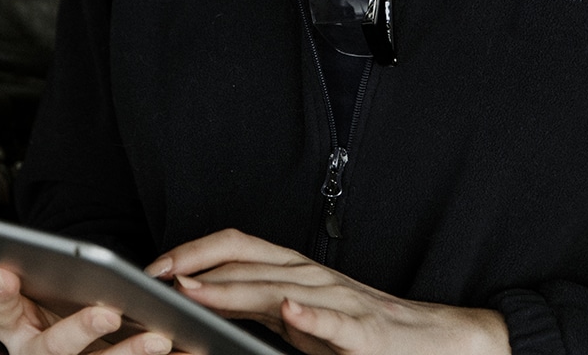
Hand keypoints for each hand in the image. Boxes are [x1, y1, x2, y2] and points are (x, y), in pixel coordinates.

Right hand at [0, 266, 173, 354]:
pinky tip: (179, 350)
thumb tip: (12, 269)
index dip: (0, 294)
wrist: (69, 341)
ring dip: (129, 354)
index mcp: (12, 325)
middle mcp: (34, 353)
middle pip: (53, 348)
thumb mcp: (38, 288)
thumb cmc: (52, 303)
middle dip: (81, 330)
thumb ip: (33, 279)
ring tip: (159, 339)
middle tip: (109, 312)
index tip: (5, 274)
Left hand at [148, 230, 507, 354]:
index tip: (154, 267)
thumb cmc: (360, 332)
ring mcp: (338, 302)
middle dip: (198, 266)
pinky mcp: (365, 331)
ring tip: (196, 291)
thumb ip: (254, 310)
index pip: (235, 248)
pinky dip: (311, 314)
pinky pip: (335, 321)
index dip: (193, 251)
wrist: (433, 340)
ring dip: (235, 289)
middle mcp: (311, 278)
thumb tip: (198, 306)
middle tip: (156, 276)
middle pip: (247, 261)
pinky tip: (290, 310)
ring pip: (280, 288)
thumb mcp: (297, 318)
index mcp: (292, 273)